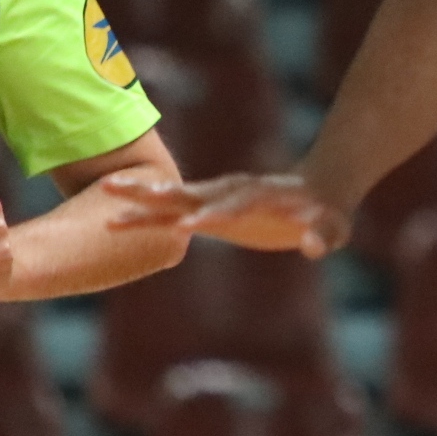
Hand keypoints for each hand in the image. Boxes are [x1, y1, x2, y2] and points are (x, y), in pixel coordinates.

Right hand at [103, 171, 351, 257]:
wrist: (318, 194)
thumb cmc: (328, 214)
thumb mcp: (333, 227)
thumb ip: (323, 236)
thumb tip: (314, 246)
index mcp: (259, 197)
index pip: (232, 206)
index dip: (213, 215)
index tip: (188, 227)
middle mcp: (231, 193)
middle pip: (190, 193)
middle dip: (158, 193)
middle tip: (120, 189)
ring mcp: (217, 199)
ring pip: (172, 198)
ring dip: (140, 196)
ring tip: (103, 190)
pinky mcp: (208, 211)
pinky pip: (170, 213)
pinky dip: (144, 215)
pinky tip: (113, 219)